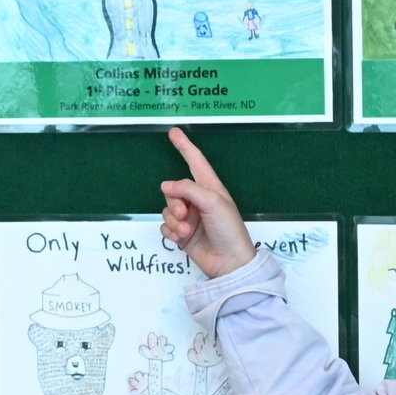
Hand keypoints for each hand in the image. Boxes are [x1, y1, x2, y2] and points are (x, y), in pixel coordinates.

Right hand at [158, 128, 254, 276]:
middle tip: (185, 214)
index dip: (184, 146)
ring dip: (173, 220)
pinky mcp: (182, 234)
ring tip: (186, 230)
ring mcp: (190, 217)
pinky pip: (165, 226)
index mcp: (210, 188)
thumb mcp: (212, 202)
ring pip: (167, 210)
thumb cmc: (229, 229)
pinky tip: (180, 237)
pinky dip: (170, 231)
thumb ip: (188, 189)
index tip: (173, 132)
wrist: (229, 262)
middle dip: (174, 202)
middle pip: (173, 191)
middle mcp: (198, 200)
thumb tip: (165, 186)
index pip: (195, 162)